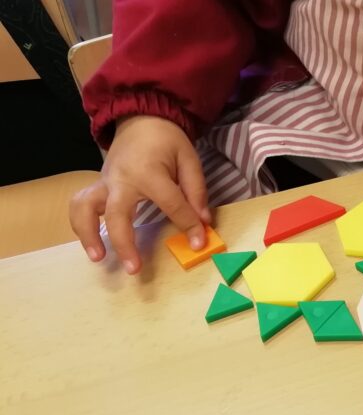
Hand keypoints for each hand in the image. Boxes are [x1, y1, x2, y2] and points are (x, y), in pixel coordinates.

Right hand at [70, 115, 209, 273]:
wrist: (141, 119)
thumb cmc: (167, 141)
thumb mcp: (189, 159)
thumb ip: (196, 192)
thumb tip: (202, 224)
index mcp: (148, 172)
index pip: (171, 204)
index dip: (187, 224)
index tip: (198, 243)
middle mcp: (121, 179)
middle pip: (115, 214)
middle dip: (123, 242)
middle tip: (133, 269)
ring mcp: (104, 183)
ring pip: (84, 208)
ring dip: (87, 234)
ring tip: (98, 258)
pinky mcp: (98, 187)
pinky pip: (80, 206)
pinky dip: (81, 225)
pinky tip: (93, 244)